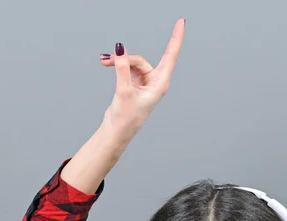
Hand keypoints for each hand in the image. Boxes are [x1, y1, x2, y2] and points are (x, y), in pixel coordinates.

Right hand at [100, 18, 185, 138]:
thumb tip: (120, 48)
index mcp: (159, 84)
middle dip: (125, 58)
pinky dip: (118, 66)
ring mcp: (144, 83)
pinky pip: (127, 69)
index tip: (181, 22)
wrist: (116, 132)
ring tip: (104, 62)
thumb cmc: (126, 118)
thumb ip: (122, 68)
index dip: (176, 38)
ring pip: (132, 64)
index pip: (170, 55)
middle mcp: (154, 82)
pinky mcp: (134, 85)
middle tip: (108, 60)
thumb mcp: (124, 90)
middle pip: (141, 60)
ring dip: (118, 62)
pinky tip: (107, 64)